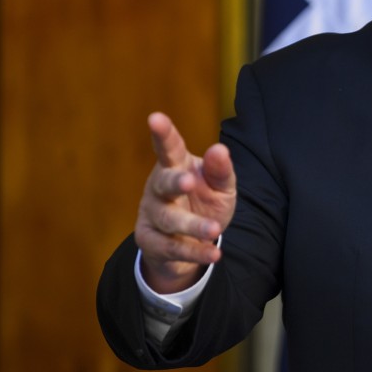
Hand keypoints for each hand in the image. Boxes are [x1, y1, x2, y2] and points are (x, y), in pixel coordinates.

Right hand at [134, 112, 236, 293]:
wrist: (190, 242)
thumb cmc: (205, 202)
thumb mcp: (221, 186)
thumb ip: (221, 170)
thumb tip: (219, 149)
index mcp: (176, 167)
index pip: (169, 148)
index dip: (162, 134)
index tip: (154, 118)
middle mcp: (158, 188)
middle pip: (163, 183)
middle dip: (175, 182)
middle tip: (189, 181)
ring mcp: (151, 214)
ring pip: (169, 219)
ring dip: (192, 225)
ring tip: (214, 229)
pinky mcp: (150, 241)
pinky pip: (171, 248)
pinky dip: (195, 252)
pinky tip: (214, 253)